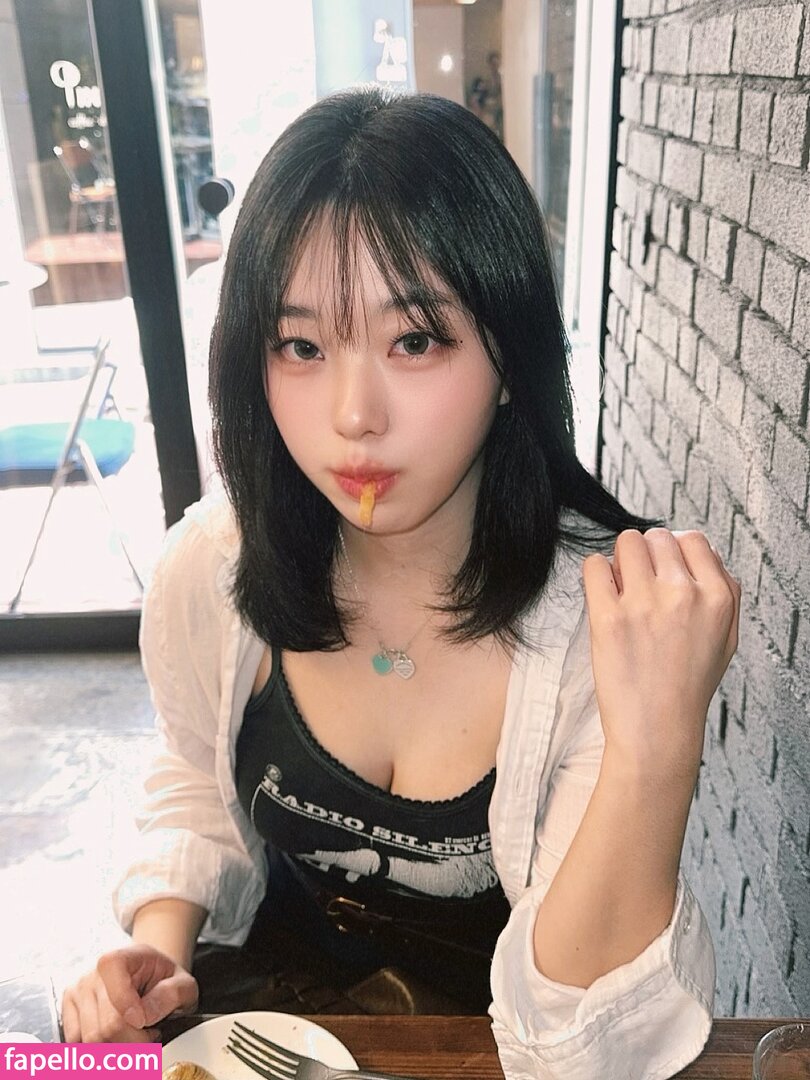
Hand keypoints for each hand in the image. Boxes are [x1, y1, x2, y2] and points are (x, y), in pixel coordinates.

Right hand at [61, 944, 197, 1042]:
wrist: (148, 975)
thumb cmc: (164, 978)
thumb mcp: (183, 982)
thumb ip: (172, 994)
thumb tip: (146, 1015)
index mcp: (119, 959)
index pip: (117, 999)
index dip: (134, 1020)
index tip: (148, 1024)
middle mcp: (92, 975)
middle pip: (105, 1028)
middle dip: (133, 1042)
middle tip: (149, 1035)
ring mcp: (76, 994)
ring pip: (91, 1042)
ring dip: (118, 1048)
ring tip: (136, 1035)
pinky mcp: (68, 1014)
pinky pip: (78, 1046)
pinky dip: (101, 1050)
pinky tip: (118, 1038)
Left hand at [582, 528, 739, 777]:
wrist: (657, 731)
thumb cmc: (687, 687)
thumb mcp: (726, 639)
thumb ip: (725, 592)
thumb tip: (703, 554)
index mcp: (717, 597)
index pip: (692, 539)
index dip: (674, 553)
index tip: (664, 573)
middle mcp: (683, 594)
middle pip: (657, 537)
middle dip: (646, 556)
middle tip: (640, 587)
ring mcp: (644, 604)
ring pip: (626, 542)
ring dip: (620, 561)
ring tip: (622, 592)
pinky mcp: (608, 617)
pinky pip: (593, 565)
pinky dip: (595, 574)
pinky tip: (603, 597)